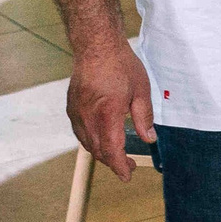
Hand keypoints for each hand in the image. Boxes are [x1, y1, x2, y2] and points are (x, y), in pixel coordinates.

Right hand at [67, 37, 156, 181]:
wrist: (96, 46)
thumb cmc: (120, 64)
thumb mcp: (141, 90)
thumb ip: (144, 117)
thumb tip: (149, 138)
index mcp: (107, 114)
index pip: (111, 150)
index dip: (119, 166)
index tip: (127, 175)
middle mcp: (88, 117)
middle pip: (98, 150)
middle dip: (113, 162)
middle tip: (129, 167)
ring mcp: (76, 113)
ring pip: (87, 143)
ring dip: (102, 153)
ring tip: (117, 156)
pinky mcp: (71, 107)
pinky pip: (80, 132)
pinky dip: (91, 141)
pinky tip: (101, 140)